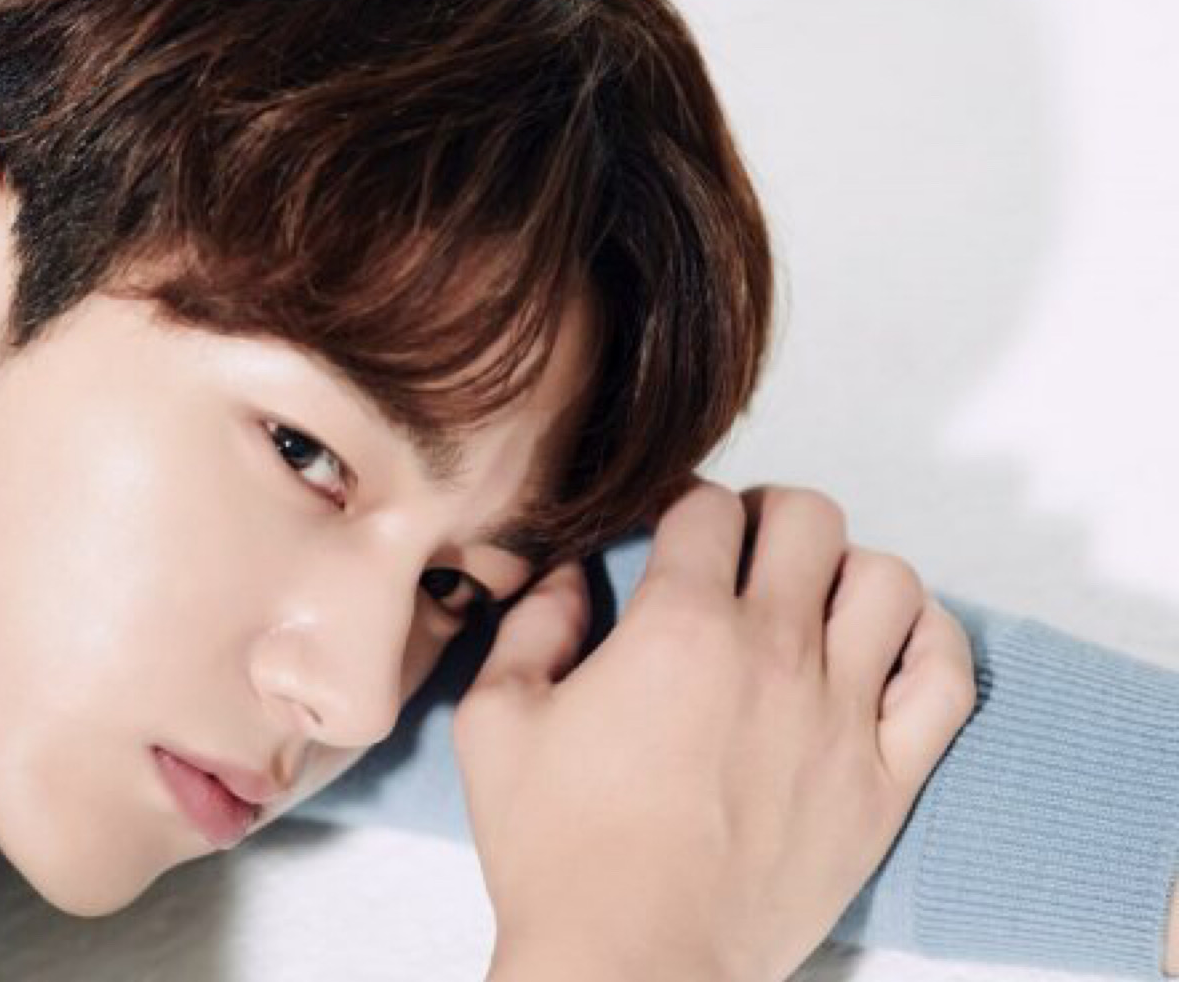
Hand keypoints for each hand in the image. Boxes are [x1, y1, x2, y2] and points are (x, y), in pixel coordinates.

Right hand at [456, 480, 977, 981]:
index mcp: (679, 628)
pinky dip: (929, 642)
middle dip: (768, 516)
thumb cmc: (558, 852)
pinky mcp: (883, 783)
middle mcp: (773, 654)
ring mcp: (840, 717)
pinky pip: (945, 679)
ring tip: (812, 599)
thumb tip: (569, 574)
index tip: (667, 530)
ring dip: (848, 571)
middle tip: (739, 552)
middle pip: (809, 519)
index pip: (705, 508)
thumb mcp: (494, 722)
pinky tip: (888, 646)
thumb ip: (531, 626)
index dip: (680, 505)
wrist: (631, 964)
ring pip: (888, 581)